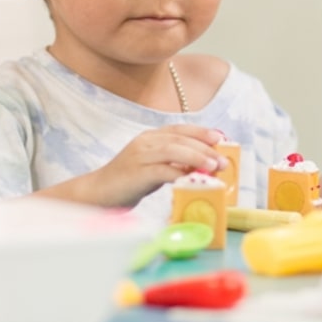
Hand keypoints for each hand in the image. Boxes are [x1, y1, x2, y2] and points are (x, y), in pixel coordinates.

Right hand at [87, 124, 226, 207]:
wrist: (98, 192)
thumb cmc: (128, 182)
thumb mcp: (153, 168)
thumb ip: (173, 164)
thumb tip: (201, 167)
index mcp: (150, 137)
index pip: (179, 129)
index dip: (200, 132)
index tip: (220, 137)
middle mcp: (145, 141)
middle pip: (179, 139)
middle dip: (204, 147)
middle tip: (222, 159)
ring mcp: (140, 155)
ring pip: (173, 150)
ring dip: (196, 157)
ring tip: (213, 166)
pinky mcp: (137, 172)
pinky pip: (162, 170)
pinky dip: (180, 174)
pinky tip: (192, 180)